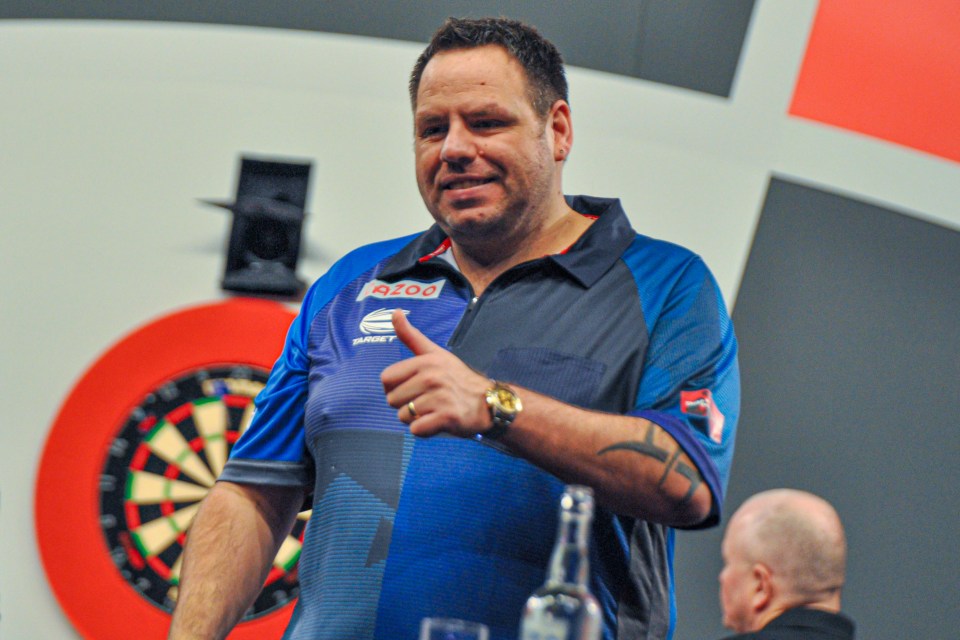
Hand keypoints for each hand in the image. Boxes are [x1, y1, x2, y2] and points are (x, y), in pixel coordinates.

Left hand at [381, 309, 490, 437]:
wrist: (489, 402)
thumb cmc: (457, 377)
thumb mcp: (435, 353)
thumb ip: (411, 336)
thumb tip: (395, 312)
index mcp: (425, 361)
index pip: (386, 379)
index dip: (395, 386)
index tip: (412, 386)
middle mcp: (431, 377)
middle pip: (392, 400)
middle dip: (405, 404)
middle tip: (427, 400)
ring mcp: (440, 397)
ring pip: (403, 416)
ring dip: (415, 418)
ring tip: (434, 410)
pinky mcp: (447, 417)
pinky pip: (416, 430)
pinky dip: (424, 430)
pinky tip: (438, 421)